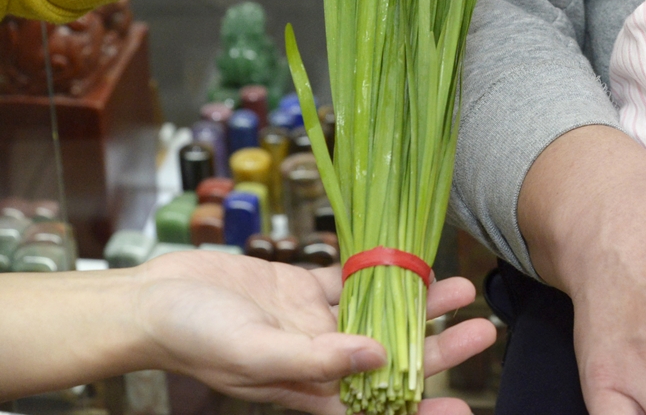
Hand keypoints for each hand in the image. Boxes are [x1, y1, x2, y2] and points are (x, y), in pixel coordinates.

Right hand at [135, 251, 495, 414]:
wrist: (152, 300)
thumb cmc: (193, 337)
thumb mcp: (255, 352)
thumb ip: (316, 357)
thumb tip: (378, 357)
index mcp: (311, 388)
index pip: (380, 406)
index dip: (421, 408)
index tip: (464, 404)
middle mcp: (320, 357)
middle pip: (394, 356)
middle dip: (438, 346)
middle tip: (482, 329)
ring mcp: (313, 322)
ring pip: (381, 314)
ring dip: (419, 303)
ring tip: (461, 288)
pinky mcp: (301, 290)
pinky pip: (351, 280)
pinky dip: (381, 270)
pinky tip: (412, 256)